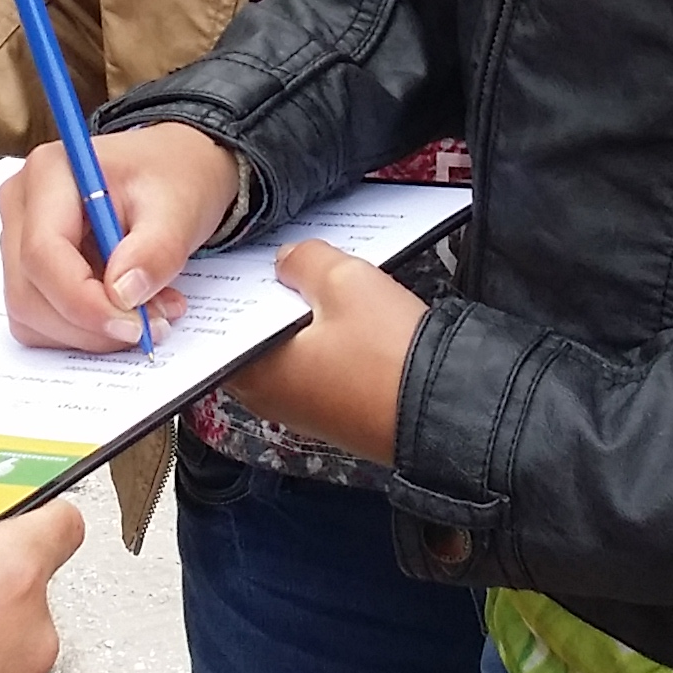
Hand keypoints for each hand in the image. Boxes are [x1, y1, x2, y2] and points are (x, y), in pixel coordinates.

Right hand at [0, 124, 237, 350]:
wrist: (172, 173)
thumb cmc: (171, 178)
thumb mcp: (179, 207)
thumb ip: (156, 249)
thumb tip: (123, 295)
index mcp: (49, 172)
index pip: (41, 253)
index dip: (81, 301)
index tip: (133, 325)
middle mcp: (21, 204)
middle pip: (28, 291)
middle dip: (90, 323)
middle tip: (153, 325)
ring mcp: (17, 238)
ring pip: (30, 315)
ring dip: (89, 332)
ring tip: (149, 313)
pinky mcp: (27, 269)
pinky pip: (40, 320)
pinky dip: (84, 330)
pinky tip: (126, 309)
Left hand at [231, 242, 425, 462]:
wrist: (447, 409)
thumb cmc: (391, 360)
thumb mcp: (343, 282)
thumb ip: (303, 261)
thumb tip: (288, 260)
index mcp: (257, 372)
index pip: (225, 322)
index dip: (240, 284)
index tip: (250, 259)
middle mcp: (274, 399)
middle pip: (260, 333)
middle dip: (277, 298)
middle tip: (297, 264)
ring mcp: (308, 410)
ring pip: (294, 349)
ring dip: (308, 319)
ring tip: (334, 285)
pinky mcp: (340, 413)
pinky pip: (322, 367)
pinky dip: (331, 341)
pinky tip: (356, 317)